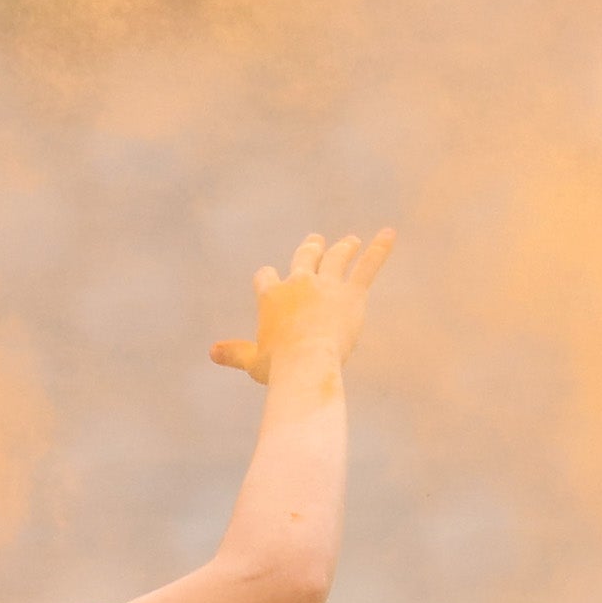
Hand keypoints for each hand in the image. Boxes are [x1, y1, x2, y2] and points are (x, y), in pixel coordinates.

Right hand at [210, 226, 396, 386]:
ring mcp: (326, 285)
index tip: (269, 281)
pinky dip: (379, 249)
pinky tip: (390, 233)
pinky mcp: (351, 294)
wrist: (306, 365)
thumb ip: (234, 353)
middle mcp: (298, 283)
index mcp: (271, 296)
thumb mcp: (252, 362)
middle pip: (304, 257)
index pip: (266, 277)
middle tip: (316, 240)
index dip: (268, 279)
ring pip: (336, 258)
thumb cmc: (278, 368)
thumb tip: (211, 353)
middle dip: (310, 248)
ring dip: (343, 248)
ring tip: (350, 242)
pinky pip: (368, 267)